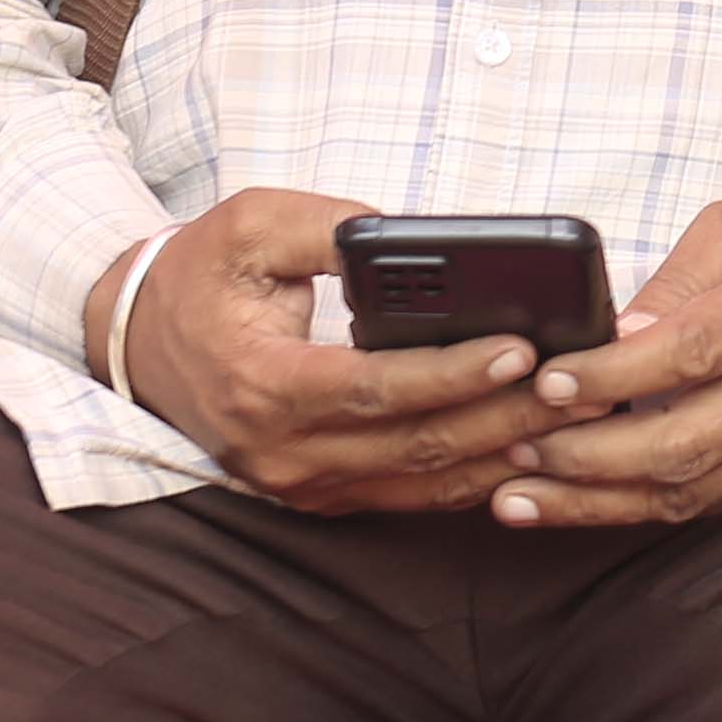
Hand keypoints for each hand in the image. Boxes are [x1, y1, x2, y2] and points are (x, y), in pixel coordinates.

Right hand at [111, 186, 556, 513]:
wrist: (135, 341)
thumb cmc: (199, 276)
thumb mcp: (250, 225)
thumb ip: (328, 226)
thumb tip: (399, 234)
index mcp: (262, 382)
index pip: (375, 388)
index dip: (453, 374)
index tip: (523, 349)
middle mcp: (281, 449)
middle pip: (415, 444)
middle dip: (509, 416)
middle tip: (585, 383)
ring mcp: (299, 482)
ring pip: (422, 482)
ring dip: (506, 452)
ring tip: (580, 413)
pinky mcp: (318, 494)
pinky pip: (409, 497)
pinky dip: (473, 478)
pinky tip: (533, 449)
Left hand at [490, 195, 721, 530]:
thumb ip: (673, 287)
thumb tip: (605, 343)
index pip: (691, 353)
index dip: (611, 376)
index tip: (544, 383)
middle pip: (684, 441)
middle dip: (586, 454)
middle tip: (514, 444)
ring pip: (691, 488)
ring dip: (597, 500)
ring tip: (518, 494)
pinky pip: (710, 502)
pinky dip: (636, 509)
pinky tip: (577, 504)